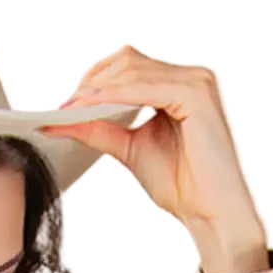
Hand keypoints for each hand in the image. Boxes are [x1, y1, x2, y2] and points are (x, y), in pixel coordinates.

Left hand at [38, 45, 263, 233]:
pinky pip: (145, 87)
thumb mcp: (130, 150)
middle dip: (91, 82)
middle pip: (128, 61)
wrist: (208, 211)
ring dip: (97, 90)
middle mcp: (191, 76)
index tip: (66, 104)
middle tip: (64, 107)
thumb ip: (101, 130)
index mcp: (178, 85)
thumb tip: (65, 118)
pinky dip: (115, 96)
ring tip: (72, 109)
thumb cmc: (181, 185)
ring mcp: (196, 81)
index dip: (94, 80)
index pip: (128, 66)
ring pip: (134, 71)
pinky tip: (93, 107)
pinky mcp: (196, 94)